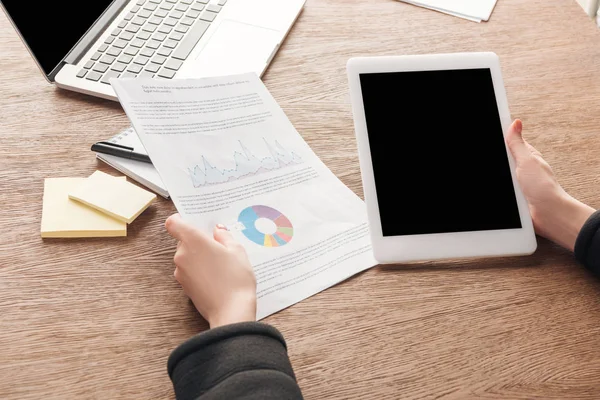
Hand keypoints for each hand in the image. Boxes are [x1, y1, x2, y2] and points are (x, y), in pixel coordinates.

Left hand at [165, 214, 256, 327]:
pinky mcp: (185, 287)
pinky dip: (200, 270)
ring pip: (188, 257)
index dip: (181, 219)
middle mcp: (182, 255)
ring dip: (200, 257)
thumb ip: (225, 236)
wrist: (231, 312)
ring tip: (222, 263)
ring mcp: (181, 272)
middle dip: (199, 241)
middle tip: (219, 245)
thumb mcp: (237, 251)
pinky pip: (190, 271)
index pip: (174, 223)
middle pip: (184, 240)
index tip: (193, 221)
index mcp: (193, 241)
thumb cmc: (235, 278)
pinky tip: (217, 276)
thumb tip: (218, 230)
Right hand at [506, 119, 593, 250]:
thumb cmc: (543, 187)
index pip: (509, 142)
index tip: (490, 140)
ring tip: (503, 182)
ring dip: (499, 180)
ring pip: (500, 176)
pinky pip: (501, 191)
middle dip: (496, 163)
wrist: (547, 214)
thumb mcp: (527, 160)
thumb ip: (517, 143)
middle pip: (501, 160)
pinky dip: (500, 191)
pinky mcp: (513, 197)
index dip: (499, 140)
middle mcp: (521, 168)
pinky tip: (501, 191)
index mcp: (526, 156)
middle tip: (500, 168)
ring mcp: (516, 183)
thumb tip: (515, 122)